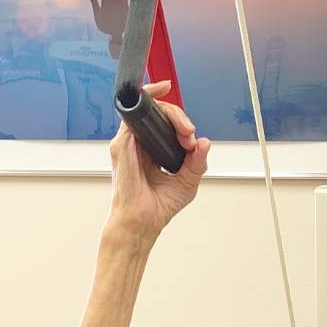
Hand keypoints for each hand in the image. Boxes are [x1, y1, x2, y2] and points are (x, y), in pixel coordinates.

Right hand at [106, 80, 211, 240]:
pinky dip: (151, 104)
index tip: (193, 139)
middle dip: (180, 118)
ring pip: (149, 110)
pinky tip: (168, 115)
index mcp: (152, 152)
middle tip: (190, 135)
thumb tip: (204, 143)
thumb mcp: (187, 182)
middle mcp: (139, 145)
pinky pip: (134, 113)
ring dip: (171, 113)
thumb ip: (197, 161)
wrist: (143, 222)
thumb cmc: (158, 207)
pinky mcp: (122, 144)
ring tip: (185, 130)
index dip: (182, 124)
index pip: (166, 125)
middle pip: (159, 114)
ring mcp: (129, 143)